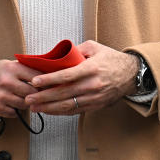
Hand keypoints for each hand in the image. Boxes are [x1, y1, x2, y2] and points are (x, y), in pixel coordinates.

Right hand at [0, 59, 41, 117]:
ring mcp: (1, 96)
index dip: (44, 82)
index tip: (47, 86)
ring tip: (22, 99)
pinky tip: (11, 104)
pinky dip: (15, 110)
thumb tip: (46, 74)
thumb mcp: (8, 64)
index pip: (36, 77)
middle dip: (36, 95)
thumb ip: (25, 69)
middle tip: (36, 95)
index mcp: (12, 68)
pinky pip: (14, 113)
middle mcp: (6, 81)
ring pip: (24, 104)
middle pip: (32, 92)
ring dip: (25, 103)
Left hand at [24, 41, 138, 114]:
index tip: (35, 81)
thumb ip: (76, 50)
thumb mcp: (94, 47)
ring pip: (68, 105)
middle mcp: (93, 85)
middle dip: (43, 97)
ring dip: (49, 107)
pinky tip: (49, 110)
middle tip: (28, 98)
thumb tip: (57, 55)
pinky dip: (61, 112)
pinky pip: (75, 111)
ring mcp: (95, 97)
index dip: (49, 80)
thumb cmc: (111, 59)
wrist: (131, 75)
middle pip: (64, 93)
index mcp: (91, 68)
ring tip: (34, 107)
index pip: (66, 76)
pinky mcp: (96, 105)